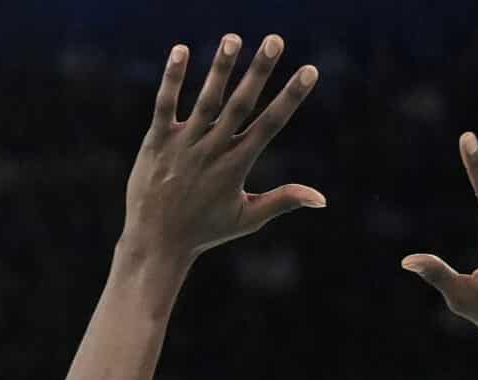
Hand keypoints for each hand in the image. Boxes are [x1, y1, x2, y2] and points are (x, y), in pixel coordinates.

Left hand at [121, 35, 323, 262]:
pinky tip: (180, 50)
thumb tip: (322, 199)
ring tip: (233, 38)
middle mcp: (212, 151)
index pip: (270, 125)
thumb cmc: (205, 231)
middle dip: (259, 71)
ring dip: (220, 68)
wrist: (156, 243)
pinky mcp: (156, 141)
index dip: (291, 97)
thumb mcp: (247, 218)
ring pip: (206, 100)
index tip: (310, 70)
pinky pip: (165, 104)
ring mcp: (183, 145)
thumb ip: (283, 200)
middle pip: (240, 104)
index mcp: (236, 166)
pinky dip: (172, 78)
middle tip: (275, 39)